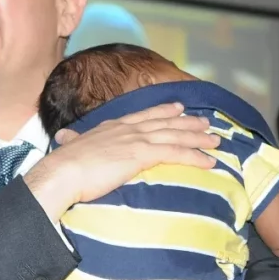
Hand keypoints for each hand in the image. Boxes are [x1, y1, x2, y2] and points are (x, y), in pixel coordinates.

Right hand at [24, 102, 218, 220]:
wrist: (63, 172)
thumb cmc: (64, 165)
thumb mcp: (70, 146)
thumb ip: (72, 140)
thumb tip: (64, 137)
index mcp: (113, 126)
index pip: (144, 115)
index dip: (163, 110)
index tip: (178, 107)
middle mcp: (128, 129)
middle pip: (166, 123)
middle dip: (188, 122)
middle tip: (206, 122)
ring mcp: (137, 140)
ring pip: (175, 135)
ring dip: (198, 138)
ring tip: (215, 141)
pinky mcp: (143, 155)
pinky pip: (176, 153)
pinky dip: (195, 156)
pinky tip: (209, 161)